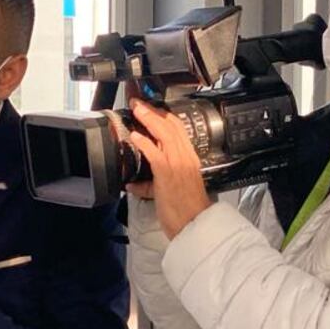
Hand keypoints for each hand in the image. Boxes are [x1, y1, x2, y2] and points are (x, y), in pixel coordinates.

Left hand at [125, 100, 211, 238]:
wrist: (195, 224)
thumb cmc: (187, 210)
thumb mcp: (173, 190)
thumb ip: (152, 184)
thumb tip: (134, 183)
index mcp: (190, 159)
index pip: (179, 130)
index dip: (164, 116)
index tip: (152, 108)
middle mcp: (185, 158)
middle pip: (171, 126)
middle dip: (154, 111)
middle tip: (139, 103)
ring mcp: (177, 164)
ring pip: (164, 134)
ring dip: (148, 119)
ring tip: (137, 110)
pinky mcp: (167, 174)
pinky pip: (155, 153)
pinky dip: (144, 143)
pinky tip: (135, 136)